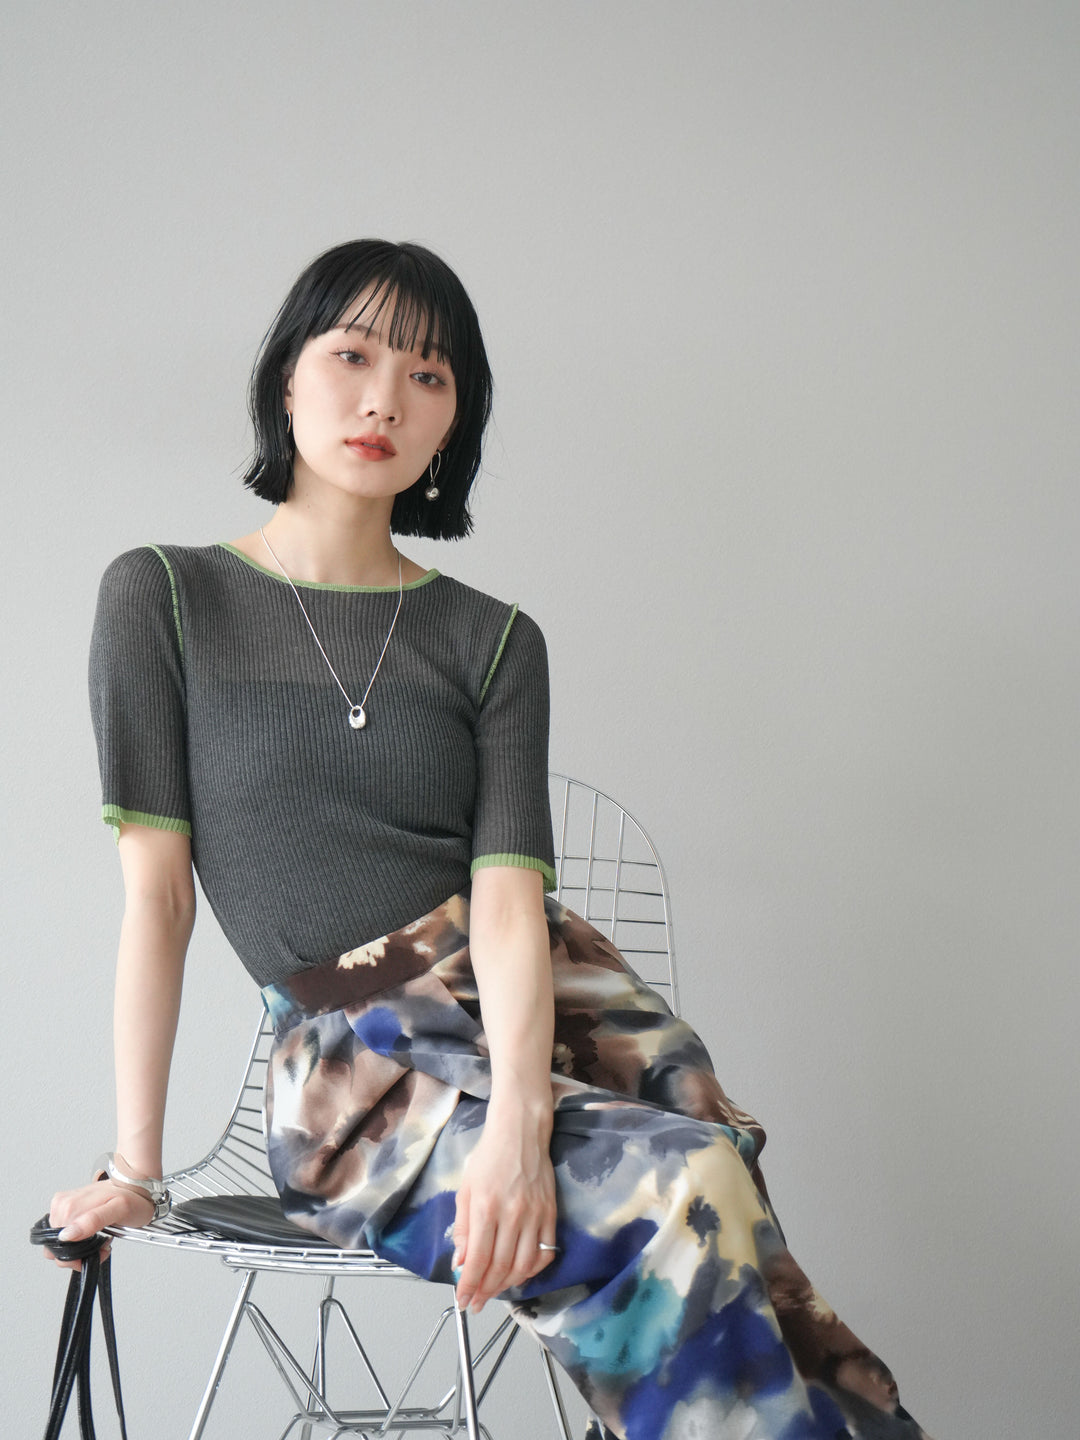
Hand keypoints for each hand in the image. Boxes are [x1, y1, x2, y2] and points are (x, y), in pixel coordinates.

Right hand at [45, 1180, 154, 1271]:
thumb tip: (67, 1234)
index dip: (76, 1256)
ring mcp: (64, 1205)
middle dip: (78, 1254)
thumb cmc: (132, 1197)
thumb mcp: (119, 1209)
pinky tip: (92, 1234)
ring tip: (99, 1239)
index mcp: (70, 1205)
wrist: (137, 1185)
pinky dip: (77, 1240)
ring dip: (78, 1248)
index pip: (57, 1245)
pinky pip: (64, 1233)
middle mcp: (63, 1204)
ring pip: (59, 1242)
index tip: (97, 1251)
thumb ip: (93, 1220)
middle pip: (56, 1245)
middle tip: (101, 1246)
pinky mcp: (67, 1208)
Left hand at [452, 1106, 556, 1313]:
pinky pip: (545, 1252)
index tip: (464, 1301)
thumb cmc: (488, 1157)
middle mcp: (512, 1214)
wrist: (520, 1132)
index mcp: (486, 1207)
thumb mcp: (466, 1188)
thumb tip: (461, 1264)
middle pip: (500, 1267)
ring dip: (508, 1285)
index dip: (470, 1286)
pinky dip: (533, 1270)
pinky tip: (520, 1273)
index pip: (478, 1260)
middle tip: (478, 1302)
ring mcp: (535, 1215)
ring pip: (524, 1265)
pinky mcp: (551, 1213)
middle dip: (486, 1291)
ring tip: (495, 1290)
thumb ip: (463, 1228)